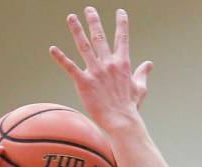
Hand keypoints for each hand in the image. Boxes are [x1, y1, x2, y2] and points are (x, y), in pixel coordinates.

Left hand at [50, 7, 152, 131]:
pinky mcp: (84, 82)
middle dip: (94, 21)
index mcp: (123, 63)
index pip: (122, 38)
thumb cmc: (130, 107)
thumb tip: (149, 64)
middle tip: (89, 9)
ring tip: (71, 17)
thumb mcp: (140, 88)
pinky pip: (70, 67)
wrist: (121, 121)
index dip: (121, 24)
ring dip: (77, 30)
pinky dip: (61, 58)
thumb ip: (142, 73)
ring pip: (84, 46)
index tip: (120, 11)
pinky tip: (52, 49)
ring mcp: (96, 72)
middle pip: (100, 37)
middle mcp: (109, 64)